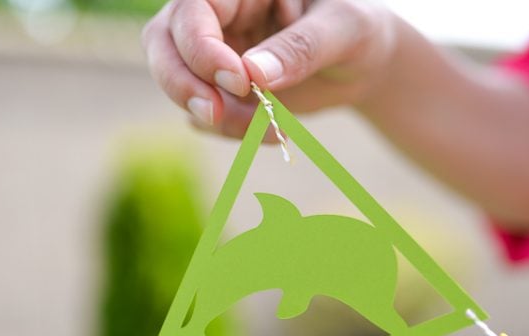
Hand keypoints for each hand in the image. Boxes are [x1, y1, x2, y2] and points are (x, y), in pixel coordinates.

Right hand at [141, 0, 395, 138]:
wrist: (364, 66)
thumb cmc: (360, 31)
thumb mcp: (346, 29)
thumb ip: (302, 47)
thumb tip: (254, 75)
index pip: (193, 9)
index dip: (202, 48)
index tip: (241, 81)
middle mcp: (218, 15)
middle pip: (163, 44)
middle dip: (184, 86)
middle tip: (216, 116)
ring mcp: (214, 54)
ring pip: (178, 85)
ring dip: (219, 118)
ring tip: (275, 128)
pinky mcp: (219, 90)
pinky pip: (203, 116)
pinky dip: (232, 132)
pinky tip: (275, 131)